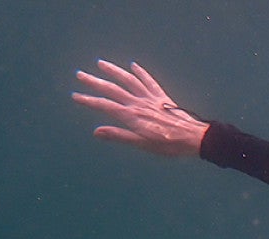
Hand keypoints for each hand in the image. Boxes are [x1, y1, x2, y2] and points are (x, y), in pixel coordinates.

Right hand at [72, 60, 207, 156]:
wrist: (193, 137)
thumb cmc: (168, 145)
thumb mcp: (142, 144)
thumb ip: (120, 136)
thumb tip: (96, 131)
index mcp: (131, 116)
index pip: (105, 105)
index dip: (89, 100)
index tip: (75, 96)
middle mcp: (139, 103)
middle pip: (113, 89)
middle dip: (95, 81)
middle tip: (80, 74)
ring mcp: (151, 98)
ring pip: (129, 80)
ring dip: (114, 71)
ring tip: (101, 63)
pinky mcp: (162, 96)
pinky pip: (149, 81)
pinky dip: (140, 72)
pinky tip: (133, 65)